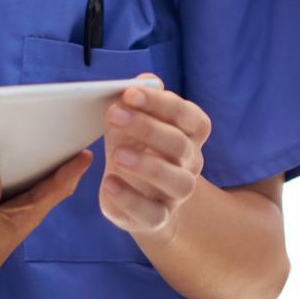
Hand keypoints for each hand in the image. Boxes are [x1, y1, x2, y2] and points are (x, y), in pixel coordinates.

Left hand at [99, 76, 209, 240]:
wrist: (135, 195)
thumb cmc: (135, 146)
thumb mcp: (135, 120)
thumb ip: (141, 98)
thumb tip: (146, 81)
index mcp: (190, 134)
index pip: (189, 116)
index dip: (162, 103)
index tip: (130, 93)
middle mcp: (190, 163)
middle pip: (181, 145)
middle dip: (147, 128)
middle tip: (113, 115)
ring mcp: (177, 194)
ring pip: (179, 182)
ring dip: (148, 166)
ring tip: (116, 155)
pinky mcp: (159, 218)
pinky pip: (153, 214)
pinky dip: (130, 199)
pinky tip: (109, 183)